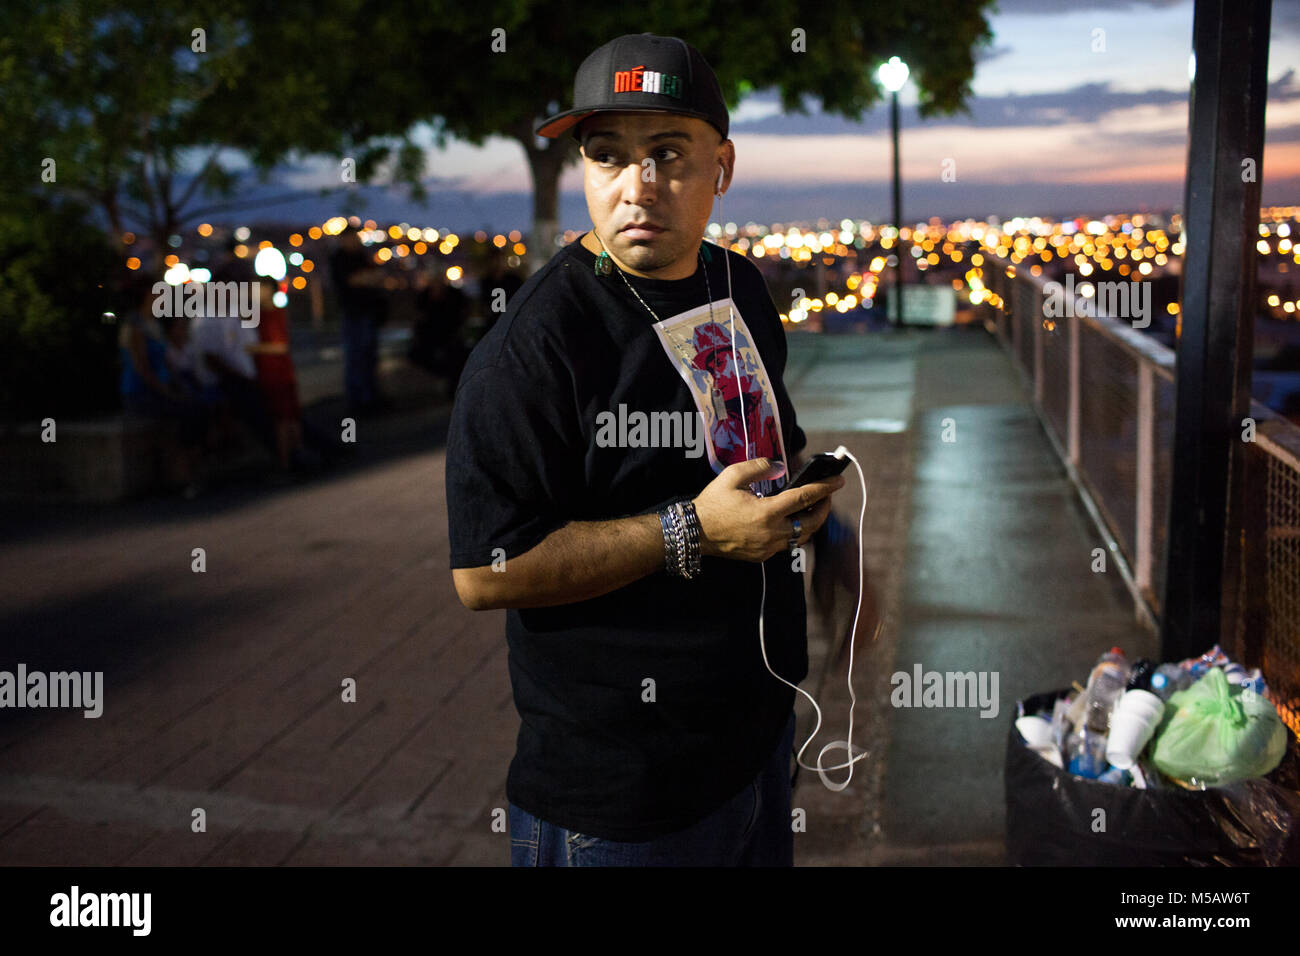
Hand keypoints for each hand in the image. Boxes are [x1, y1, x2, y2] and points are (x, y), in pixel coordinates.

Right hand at [693, 457, 844, 561]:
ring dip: (811, 522)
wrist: (695, 532)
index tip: (839, 481)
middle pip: (811, 523)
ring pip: (801, 537)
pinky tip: (790, 521)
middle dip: (824, 508)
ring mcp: (768, 547)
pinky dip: (794, 532)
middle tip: (826, 495)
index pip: (805, 498)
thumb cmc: (712, 503)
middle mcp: (772, 532)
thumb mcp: (732, 476)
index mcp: (767, 512)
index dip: (825, 488)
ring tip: (811, 508)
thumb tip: (779, 467)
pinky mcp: (762, 555)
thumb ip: (759, 467)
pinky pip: (786, 544)